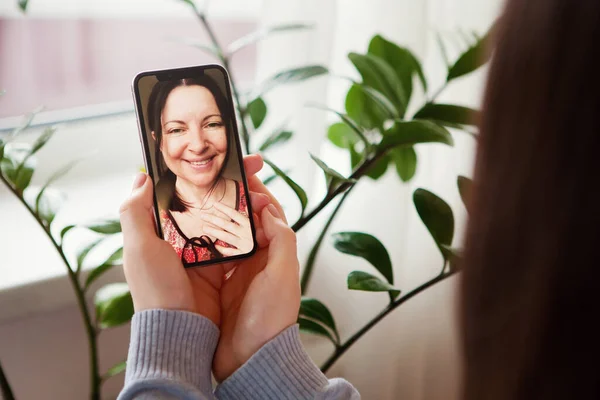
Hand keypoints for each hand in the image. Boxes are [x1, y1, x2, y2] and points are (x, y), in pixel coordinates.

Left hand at [119, 155, 269, 326]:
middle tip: (255, 164)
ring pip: (228, 216)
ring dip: (246, 200)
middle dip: (234, 179)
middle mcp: (186, 237)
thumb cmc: (155, 289)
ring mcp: (206, 252)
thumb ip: (135, 211)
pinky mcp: (224, 267)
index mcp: (164, 228)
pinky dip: (251, 227)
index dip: (204, 170)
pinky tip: (262, 214)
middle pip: (212, 198)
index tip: (223, 155)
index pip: (185, 189)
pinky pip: (239, 241)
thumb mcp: (138, 247)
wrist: (179, 331)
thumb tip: (141, 176)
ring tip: (262, 187)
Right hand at [212, 160, 300, 381]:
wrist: (250, 359)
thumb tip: (268, 209)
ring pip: (224, 235)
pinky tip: (188, 229)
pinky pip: (208, 255)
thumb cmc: (271, 319)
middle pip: (243, 221)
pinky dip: (201, 240)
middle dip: (231, 200)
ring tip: (198, 198)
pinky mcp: (217, 285)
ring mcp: (235, 272)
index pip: (268, 214)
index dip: (256, 192)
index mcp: (275, 255)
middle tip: (213, 181)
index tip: (243, 173)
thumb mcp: (283, 276)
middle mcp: (256, 260)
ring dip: (213, 217)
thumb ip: (282, 240)